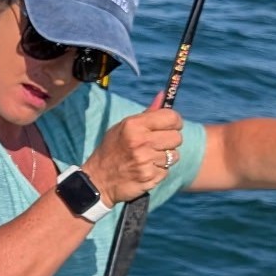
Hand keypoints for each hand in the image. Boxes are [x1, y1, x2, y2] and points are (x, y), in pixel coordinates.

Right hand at [83, 91, 183, 205]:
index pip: (171, 118)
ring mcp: (145, 160)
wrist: (98, 180)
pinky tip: (144, 170)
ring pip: (174, 156)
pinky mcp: (149, 177)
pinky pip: (166, 171)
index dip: (175, 122)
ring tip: (147, 158)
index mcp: (133, 125)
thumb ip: (147, 114)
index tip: (171, 126)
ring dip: (164, 158)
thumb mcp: (124, 127)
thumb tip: (163, 95)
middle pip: (177, 137)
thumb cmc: (112, 150)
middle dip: (170, 141)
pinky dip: (158, 171)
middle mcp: (140, 141)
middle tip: (157, 145)